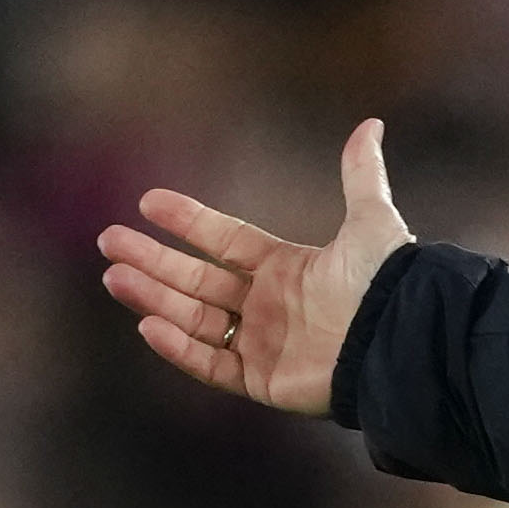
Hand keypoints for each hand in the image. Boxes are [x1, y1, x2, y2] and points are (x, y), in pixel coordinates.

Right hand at [97, 121, 412, 416]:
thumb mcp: (371, 222)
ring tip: (113, 276)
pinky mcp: (262, 382)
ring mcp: (263, 344)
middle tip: (109, 242)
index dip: (188, 222)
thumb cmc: (385, 283)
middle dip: (153, 261)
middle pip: (198, 280)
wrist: (399, 339)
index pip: (225, 240)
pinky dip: (179, 347)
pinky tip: (147, 323)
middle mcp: (270, 305)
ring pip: (195, 319)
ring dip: (153, 297)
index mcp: (288, 268)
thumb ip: (361, 175)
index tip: (148, 202)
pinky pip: (211, 364)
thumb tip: (371, 125)